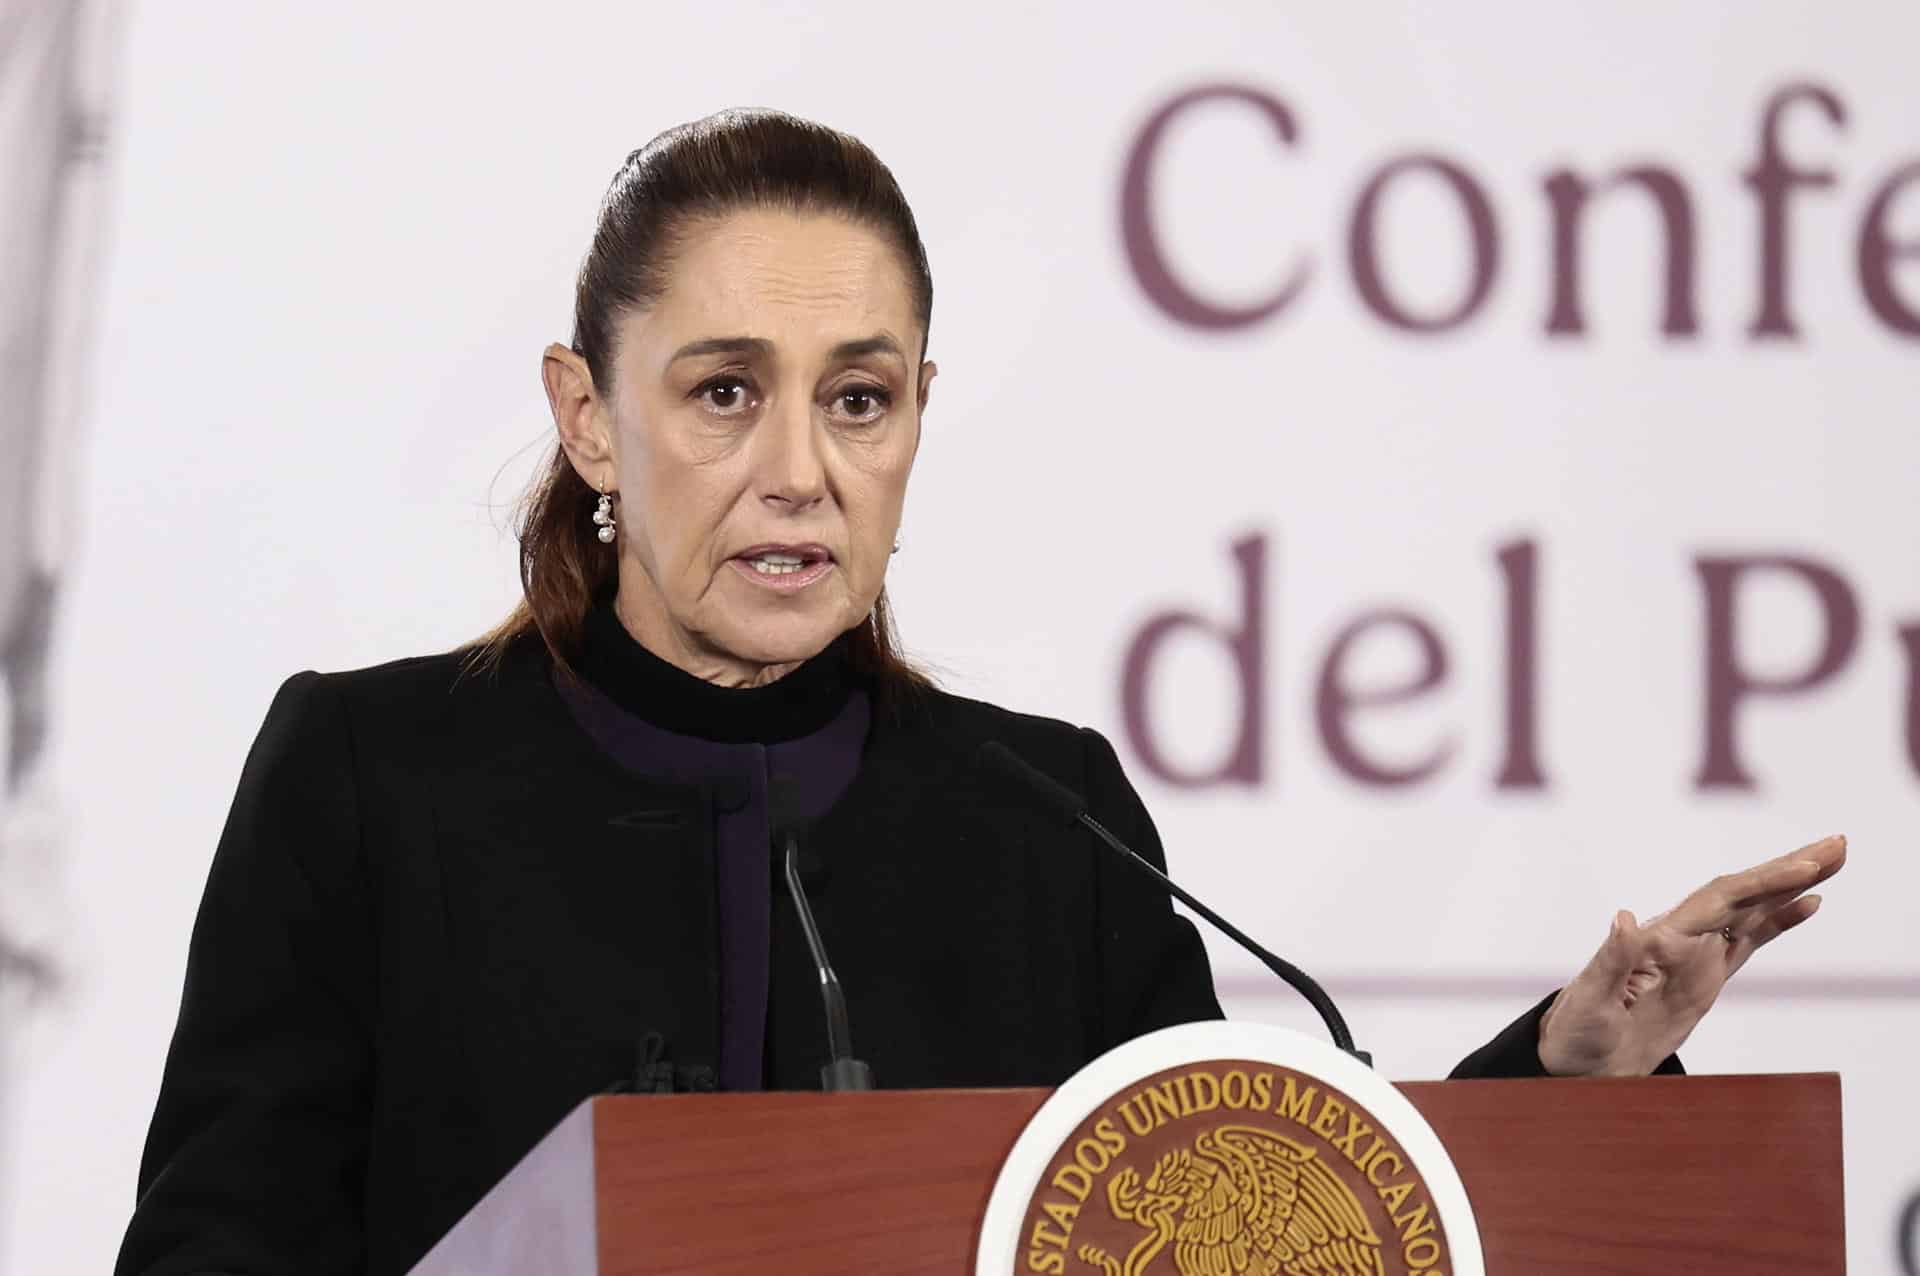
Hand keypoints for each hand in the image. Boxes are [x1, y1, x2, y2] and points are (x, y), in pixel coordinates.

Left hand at [1536, 834, 1846, 1076]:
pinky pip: (1749, 940)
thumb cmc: (1576, 1030)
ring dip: (1791, 884)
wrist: (1577, 1060)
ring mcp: (1695, 953)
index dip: (1762, 883)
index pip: (1720, 900)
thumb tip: (1624, 917)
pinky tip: (1808, 904)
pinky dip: (1779, 920)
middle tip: (1837, 843)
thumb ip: (1611, 960)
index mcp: (1659, 938)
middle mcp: (1680, 936)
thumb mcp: (1590, 999)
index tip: (1804, 868)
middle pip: (1743, 892)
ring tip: (1834, 857)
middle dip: (1788, 867)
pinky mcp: (1705, 975)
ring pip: (1752, 909)